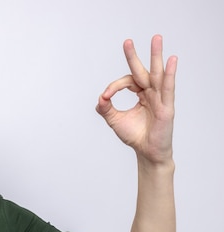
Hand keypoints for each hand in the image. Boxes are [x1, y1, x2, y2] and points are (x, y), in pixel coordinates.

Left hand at [96, 35, 177, 163]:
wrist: (146, 152)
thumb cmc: (134, 136)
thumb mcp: (115, 120)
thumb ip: (106, 108)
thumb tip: (100, 97)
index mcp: (141, 94)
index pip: (128, 81)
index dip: (114, 86)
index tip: (105, 96)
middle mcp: (151, 93)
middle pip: (143, 70)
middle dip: (135, 56)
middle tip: (127, 41)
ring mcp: (160, 98)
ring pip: (157, 74)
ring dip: (156, 56)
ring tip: (157, 38)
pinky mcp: (166, 107)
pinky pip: (168, 88)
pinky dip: (170, 74)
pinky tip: (171, 61)